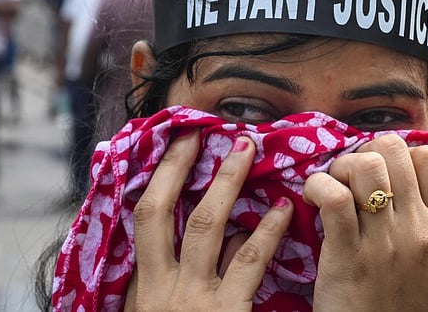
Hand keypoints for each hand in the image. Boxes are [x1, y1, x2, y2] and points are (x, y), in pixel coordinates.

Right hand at [126, 133, 292, 311]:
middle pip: (159, 211)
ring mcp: (193, 298)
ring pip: (206, 224)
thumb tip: (219, 241)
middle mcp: (163, 287)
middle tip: (195, 131)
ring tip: (246, 149)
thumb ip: (177, 283)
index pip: (145, 222)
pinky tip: (282, 208)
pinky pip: (248, 260)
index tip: (176, 147)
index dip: (157, 180)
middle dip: (175, 166)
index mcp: (146, 289)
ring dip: (226, 181)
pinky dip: (267, 229)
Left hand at [304, 134, 427, 311]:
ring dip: (340, 166)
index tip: (380, 169)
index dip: (399, 152)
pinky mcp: (348, 256)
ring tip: (330, 186)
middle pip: (393, 151)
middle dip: (364, 152)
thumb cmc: (399, 305)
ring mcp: (385, 243)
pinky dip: (316, 185)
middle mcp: (420, 231)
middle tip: (349, 175)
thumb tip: (402, 175)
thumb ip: (424, 222)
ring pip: (364, 166)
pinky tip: (311, 198)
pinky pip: (333, 196)